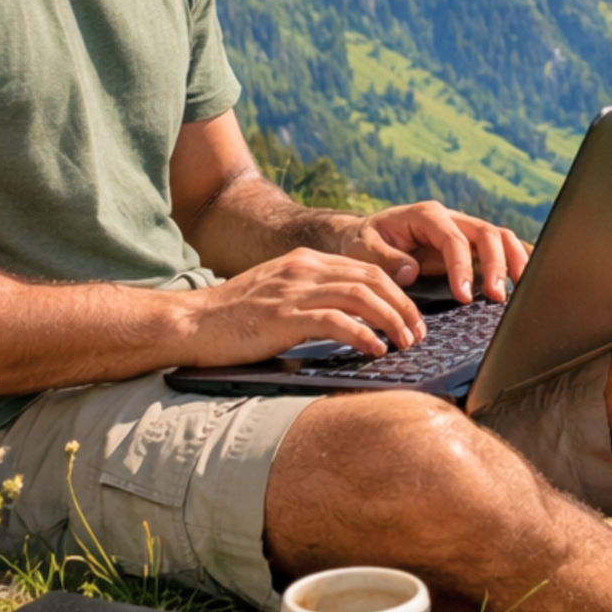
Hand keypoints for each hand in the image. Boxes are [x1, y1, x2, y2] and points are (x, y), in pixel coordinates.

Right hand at [186, 248, 426, 363]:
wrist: (192, 322)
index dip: (397, 292)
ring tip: (406, 342)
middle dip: (403, 306)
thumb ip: (312, 298)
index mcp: (305, 262)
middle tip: (419, 332)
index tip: (412, 317)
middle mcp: (303, 270)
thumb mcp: (279, 295)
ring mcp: (293, 292)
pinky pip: (335, 322)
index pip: (366, 269)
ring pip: (360, 297)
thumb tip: (351, 319)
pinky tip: (375, 349)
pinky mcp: (283, 317)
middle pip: (372, 279)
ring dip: (391, 320)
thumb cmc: (235, 317)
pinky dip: (362, 335)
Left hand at [337, 200, 530, 303]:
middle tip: (498, 297)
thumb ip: (385, 259)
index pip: (453, 238)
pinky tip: (526, 281)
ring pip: (501, 237)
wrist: (364, 234)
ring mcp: (463, 230)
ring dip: (515, 262)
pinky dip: (516, 261)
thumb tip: (412, 271)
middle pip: (486, 233)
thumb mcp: (363, 249)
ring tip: (520, 292)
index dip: (462, 266)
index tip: (464, 295)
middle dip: (497, 264)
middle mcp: (450, 218)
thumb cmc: (363, 242)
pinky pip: (500, 247)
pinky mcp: (469, 244)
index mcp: (426, 215)